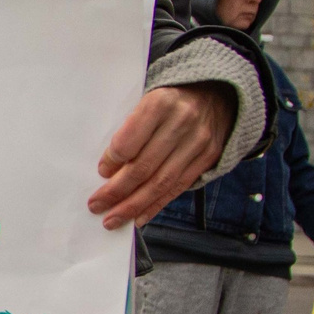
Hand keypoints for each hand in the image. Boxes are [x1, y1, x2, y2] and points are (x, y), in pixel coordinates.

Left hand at [88, 83, 235, 230]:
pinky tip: (139, 217)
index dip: (112, 162)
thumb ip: (131, 130)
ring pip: (161, 183)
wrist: (216, 94)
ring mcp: (198, 143)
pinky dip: (156, 205)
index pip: (129, 141)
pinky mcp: (208, 158)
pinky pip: (178, 188)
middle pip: (144, 167)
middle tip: (96, 205)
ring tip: (113, 219)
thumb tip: (109, 170)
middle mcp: (181, 123)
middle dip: (117, 192)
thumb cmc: (170, 101)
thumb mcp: (147, 101)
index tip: (101, 173)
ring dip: (134, 206)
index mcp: (159, 103)